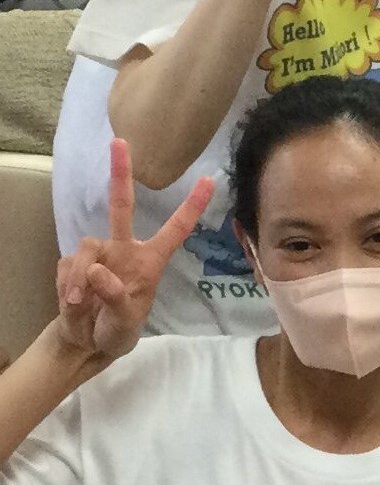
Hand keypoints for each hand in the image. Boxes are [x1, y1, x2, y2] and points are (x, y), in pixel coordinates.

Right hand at [55, 140, 213, 362]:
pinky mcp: (74, 263)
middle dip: (120, 173)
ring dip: (79, 275)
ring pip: (87, 246)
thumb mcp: (124, 323)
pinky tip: (71, 303)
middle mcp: (125, 250)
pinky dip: (67, 285)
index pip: (176, 229)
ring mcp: (99, 255)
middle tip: (119, 142)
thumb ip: (115, 298)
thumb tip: (98, 270)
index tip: (208, 180)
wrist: (85, 341)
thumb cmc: (117, 330)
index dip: (191, 206)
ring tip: (77, 302)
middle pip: (122, 206)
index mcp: (150, 262)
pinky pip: (67, 265)